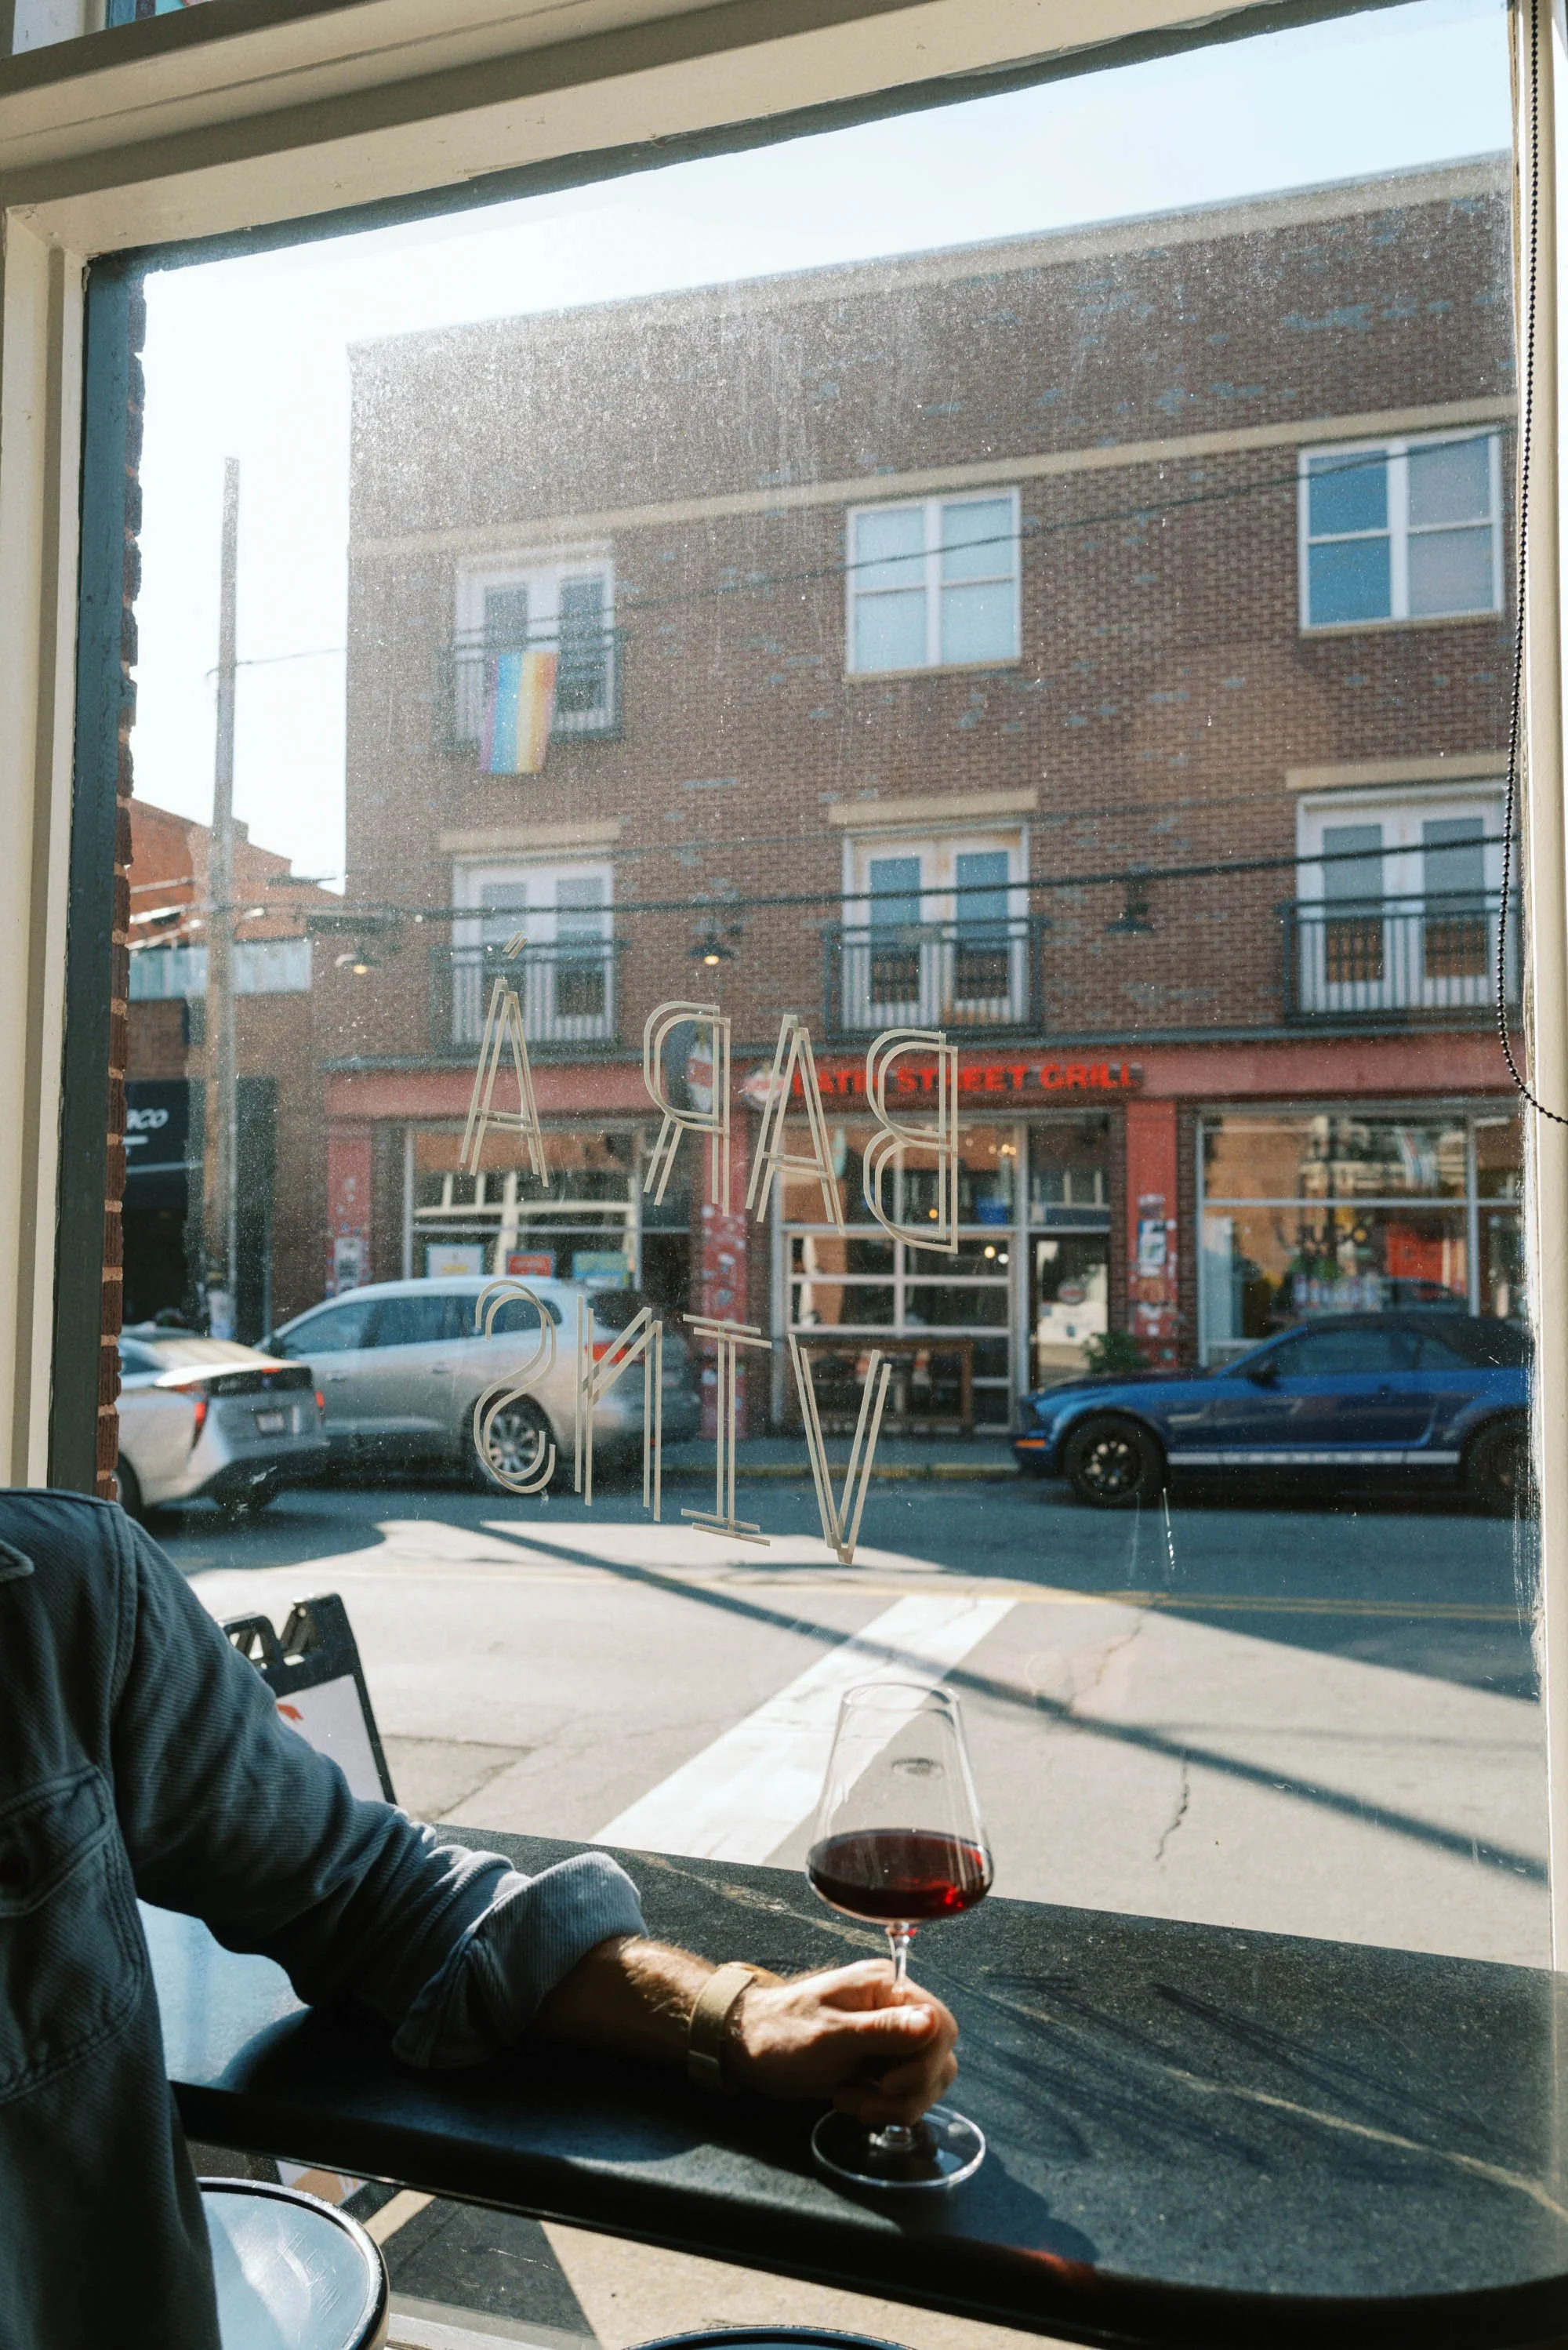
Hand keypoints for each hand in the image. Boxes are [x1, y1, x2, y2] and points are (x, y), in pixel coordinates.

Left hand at [728, 1960, 957, 2126]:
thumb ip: (882, 2030)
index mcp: (887, 1987)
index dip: (925, 2062)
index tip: (889, 2084)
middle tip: (865, 2098)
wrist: (750, 2049)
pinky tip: (852, 2101)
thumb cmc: (783, 2034)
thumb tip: (933, 2023)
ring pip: (927, 2081)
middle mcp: (896, 2010)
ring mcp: (891, 2039)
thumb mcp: (830, 2035)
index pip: (940, 2024)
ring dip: (894, 2104)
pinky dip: (885, 2108)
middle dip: (906, 2090)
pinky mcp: (882, 2065)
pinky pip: (907, 2093)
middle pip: (938, 2057)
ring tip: (851, 2100)